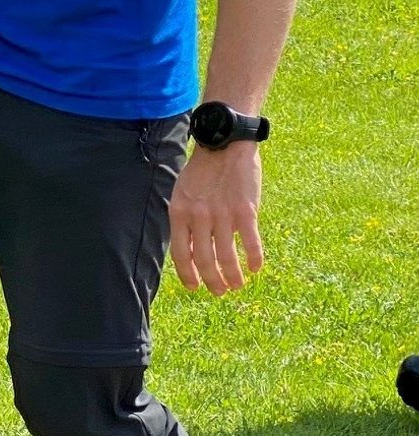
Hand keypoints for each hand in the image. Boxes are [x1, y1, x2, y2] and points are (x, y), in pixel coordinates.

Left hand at [168, 142, 263, 296]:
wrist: (225, 144)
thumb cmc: (203, 171)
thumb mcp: (182, 193)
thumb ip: (184, 219)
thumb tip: (188, 249)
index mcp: (179, 212)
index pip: (180, 253)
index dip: (187, 274)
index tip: (194, 288)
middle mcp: (199, 216)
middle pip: (204, 260)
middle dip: (212, 281)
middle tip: (220, 291)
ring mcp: (222, 214)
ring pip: (227, 257)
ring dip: (234, 276)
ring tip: (238, 284)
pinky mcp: (246, 211)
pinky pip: (251, 244)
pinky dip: (255, 260)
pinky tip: (256, 268)